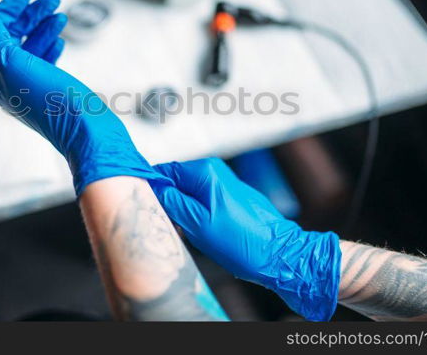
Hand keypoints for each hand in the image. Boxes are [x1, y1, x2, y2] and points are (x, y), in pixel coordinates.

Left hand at [0, 0, 169, 195]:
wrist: (86, 129)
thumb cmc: (52, 99)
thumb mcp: (17, 63)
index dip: (8, 8)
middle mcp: (6, 82)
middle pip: (11, 36)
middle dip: (30, 15)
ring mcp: (28, 86)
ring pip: (30, 46)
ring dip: (44, 26)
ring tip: (62, 14)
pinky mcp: (48, 90)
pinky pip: (44, 60)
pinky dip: (51, 45)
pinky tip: (61, 39)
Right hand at [152, 158, 340, 320]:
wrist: (278, 254)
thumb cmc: (240, 241)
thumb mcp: (197, 223)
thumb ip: (172, 201)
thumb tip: (152, 187)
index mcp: (204, 170)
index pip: (163, 170)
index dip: (152, 188)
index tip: (148, 207)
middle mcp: (214, 170)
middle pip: (175, 181)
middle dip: (168, 202)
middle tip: (172, 225)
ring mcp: (223, 183)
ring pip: (187, 193)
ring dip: (181, 211)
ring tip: (188, 232)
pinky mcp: (229, 197)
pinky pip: (201, 200)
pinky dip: (194, 214)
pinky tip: (200, 232)